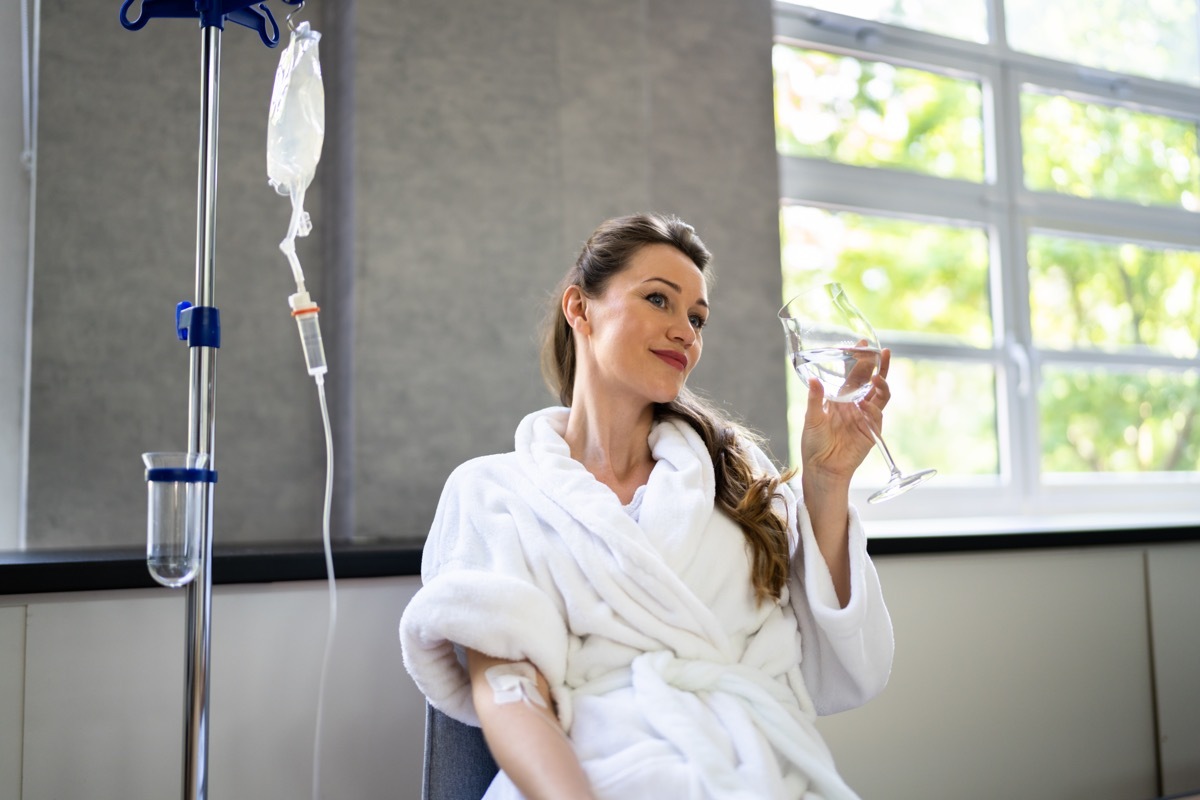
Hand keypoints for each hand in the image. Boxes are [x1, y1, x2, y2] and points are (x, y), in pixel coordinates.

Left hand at [800, 346, 889, 484]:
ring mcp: (865, 417)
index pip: (854, 374)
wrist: (822, 468)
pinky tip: (865, 406)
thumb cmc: (814, 444)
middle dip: (877, 366)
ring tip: (877, 376)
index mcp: (840, 398)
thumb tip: (813, 379)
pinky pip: (877, 415)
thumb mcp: (811, 418)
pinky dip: (873, 409)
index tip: (862, 343)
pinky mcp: (872, 431)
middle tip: (881, 351)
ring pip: (880, 395)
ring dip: (881, 384)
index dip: (859, 359)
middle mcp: (855, 404)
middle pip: (871, 380)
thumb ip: (815, 399)